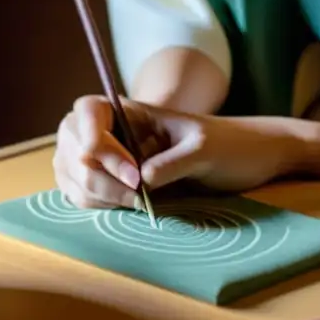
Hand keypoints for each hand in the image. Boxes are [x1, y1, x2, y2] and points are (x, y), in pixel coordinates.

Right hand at [53, 95, 300, 209]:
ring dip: (97, 194)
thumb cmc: (227, 144)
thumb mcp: (204, 150)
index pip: (88, 111)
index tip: (127, 171)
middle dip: (98, 176)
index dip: (94, 139)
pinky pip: (81, 193)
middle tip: (138, 196)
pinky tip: (126, 208)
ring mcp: (106, 158)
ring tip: (138, 204)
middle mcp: (112, 131)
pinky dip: (95, 204)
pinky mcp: (109, 183)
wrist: (244, 160)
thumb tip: (140, 182)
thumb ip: (171, 163)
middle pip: (75, 146)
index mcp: (131, 111)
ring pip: (74, 174)